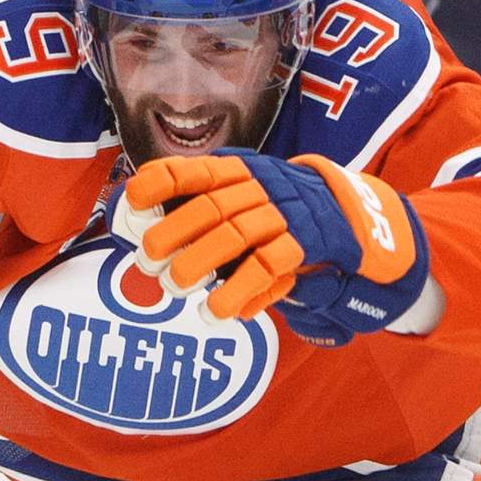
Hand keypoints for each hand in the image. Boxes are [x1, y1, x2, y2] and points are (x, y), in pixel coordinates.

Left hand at [112, 149, 428, 345]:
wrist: (347, 213)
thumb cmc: (276, 209)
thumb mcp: (242, 194)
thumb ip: (200, 207)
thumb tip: (140, 229)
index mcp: (237, 170)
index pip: (193, 169)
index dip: (161, 182)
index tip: (132, 201)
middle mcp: (259, 186)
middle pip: (209, 207)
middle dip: (171, 234)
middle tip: (147, 262)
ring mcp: (285, 213)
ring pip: (235, 236)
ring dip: (199, 263)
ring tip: (174, 286)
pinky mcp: (305, 244)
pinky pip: (268, 268)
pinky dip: (238, 292)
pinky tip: (216, 312)